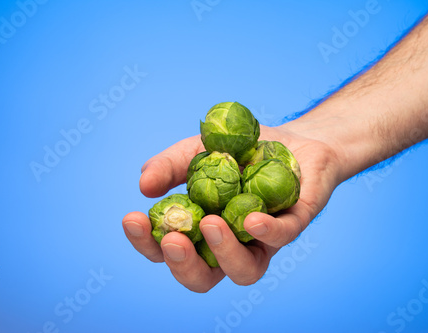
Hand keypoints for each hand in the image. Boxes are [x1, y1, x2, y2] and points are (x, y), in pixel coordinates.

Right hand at [122, 125, 341, 291]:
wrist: (290, 139)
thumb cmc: (239, 152)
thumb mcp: (196, 151)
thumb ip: (170, 167)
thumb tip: (143, 185)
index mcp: (201, 232)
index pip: (169, 251)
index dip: (148, 244)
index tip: (133, 219)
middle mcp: (230, 244)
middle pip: (202, 277)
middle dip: (183, 265)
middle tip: (172, 240)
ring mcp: (262, 240)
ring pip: (244, 271)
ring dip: (224, 253)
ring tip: (210, 223)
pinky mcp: (294, 224)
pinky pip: (282, 237)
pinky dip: (267, 231)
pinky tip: (252, 219)